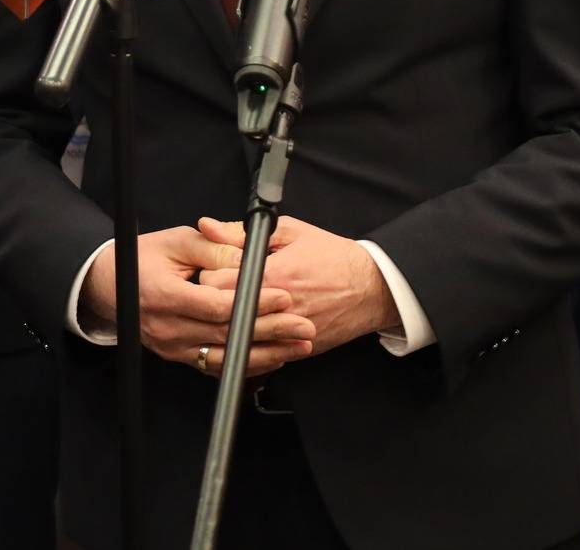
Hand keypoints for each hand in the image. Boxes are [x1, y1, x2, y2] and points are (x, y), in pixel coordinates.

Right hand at [81, 226, 313, 377]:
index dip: (253, 304)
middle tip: (304, 327)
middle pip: (227, 335)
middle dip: (270, 332)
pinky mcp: (178, 357)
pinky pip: (216, 366)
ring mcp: (172, 348)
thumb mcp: (178, 241)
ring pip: (224, 357)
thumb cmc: (145, 257)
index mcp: (165, 297)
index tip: (283, 297)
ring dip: (265, 354)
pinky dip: (245, 364)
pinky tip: (272, 358)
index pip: (217, 307)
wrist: (110, 285)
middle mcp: (168, 329)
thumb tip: (248, 258)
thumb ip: (214, 248)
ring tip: (297, 347)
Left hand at [195, 216, 396, 357]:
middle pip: (222, 311)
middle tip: (224, 287)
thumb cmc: (333, 257)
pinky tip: (255, 326)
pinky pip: (261, 353)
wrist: (372, 288)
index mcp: (273, 274)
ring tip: (239, 305)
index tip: (215, 269)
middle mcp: (278, 308)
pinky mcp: (296, 349)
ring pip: (239, 336)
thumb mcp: (289, 232)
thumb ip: (242, 232)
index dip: (208, 274)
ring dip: (233, 321)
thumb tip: (208, 227)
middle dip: (215, 298)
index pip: (215, 282)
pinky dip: (253, 341)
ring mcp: (287, 333)